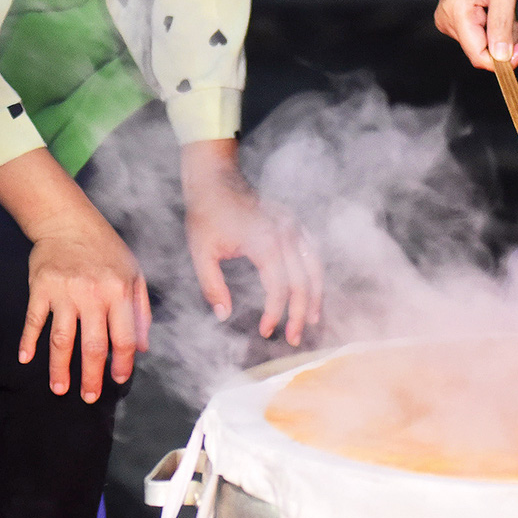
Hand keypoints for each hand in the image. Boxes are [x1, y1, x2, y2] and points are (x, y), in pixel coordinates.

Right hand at [18, 208, 150, 401]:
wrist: (69, 221)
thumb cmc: (105, 249)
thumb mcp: (134, 273)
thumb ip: (141, 311)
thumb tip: (142, 348)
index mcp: (119, 292)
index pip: (124, 338)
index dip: (122, 364)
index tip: (118, 380)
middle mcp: (93, 295)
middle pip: (92, 346)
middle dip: (92, 377)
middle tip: (89, 398)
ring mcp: (64, 292)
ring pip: (61, 340)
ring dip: (60, 369)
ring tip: (60, 388)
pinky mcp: (40, 288)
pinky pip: (33, 321)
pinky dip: (28, 342)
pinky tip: (26, 358)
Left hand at [182, 140, 321, 344]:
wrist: (215, 179)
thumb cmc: (206, 214)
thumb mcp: (201, 253)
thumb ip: (212, 287)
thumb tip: (223, 316)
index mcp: (263, 241)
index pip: (279, 287)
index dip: (275, 313)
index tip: (265, 331)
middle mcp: (284, 233)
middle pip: (303, 281)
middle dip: (301, 313)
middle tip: (294, 338)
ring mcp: (292, 225)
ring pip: (315, 266)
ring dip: (316, 295)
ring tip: (313, 319)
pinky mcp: (293, 222)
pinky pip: (313, 251)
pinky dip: (315, 274)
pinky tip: (312, 290)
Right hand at [435, 0, 517, 69]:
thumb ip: (502, 25)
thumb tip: (502, 57)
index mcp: (455, 11)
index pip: (478, 55)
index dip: (504, 59)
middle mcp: (446, 18)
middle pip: (481, 51)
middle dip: (504, 39)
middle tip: (513, 12)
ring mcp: (448, 18)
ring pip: (482, 44)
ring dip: (500, 31)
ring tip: (502, 2)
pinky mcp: (455, 17)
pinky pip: (480, 34)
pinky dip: (494, 25)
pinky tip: (494, 4)